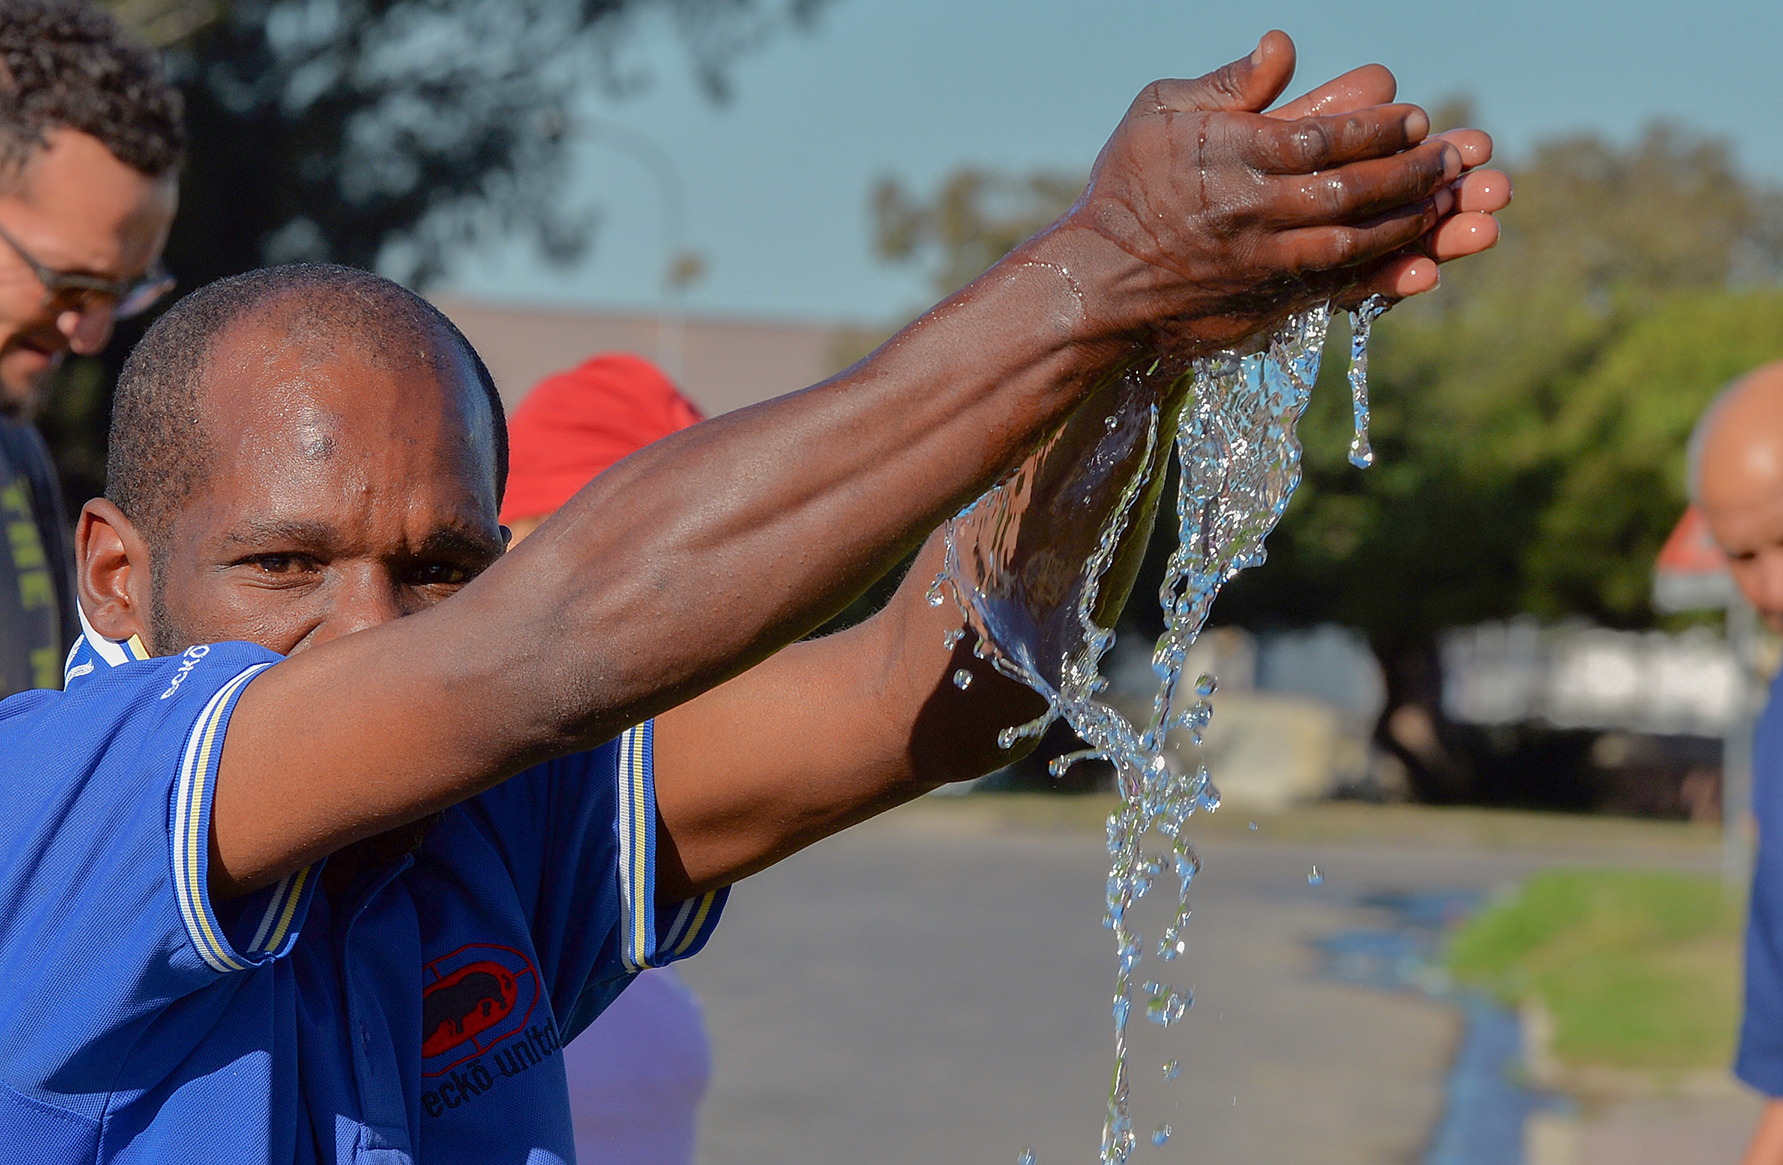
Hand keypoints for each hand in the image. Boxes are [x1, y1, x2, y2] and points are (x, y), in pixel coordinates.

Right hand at [1041, 31, 1502, 353]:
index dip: (1378, 129)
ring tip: (1455, 205)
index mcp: (1232, 156)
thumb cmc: (1123, 188)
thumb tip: (1283, 46)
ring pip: (1355, 240)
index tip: (1416, 118)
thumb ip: (1227, 83)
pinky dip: (1385, 280)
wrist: (1096, 283)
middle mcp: (1254, 211)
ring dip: (1413, 223)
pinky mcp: (1265, 303)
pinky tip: (1424, 269)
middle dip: (1414, 173)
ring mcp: (1262, 263)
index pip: (1324, 137)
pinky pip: (1337, 291)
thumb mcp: (1158, 113)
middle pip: (1352, 189)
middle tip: (1457, 157)